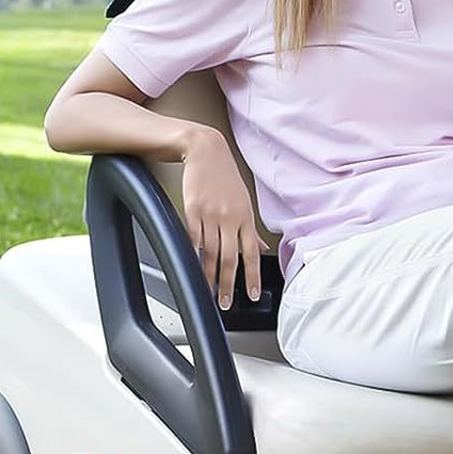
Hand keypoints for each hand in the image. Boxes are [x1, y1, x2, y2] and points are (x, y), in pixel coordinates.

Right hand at [180, 128, 264, 310]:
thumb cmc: (225, 176)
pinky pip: (193, 239)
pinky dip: (193, 256)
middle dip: (227, 284)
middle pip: (229, 258)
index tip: (251, 294)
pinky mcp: (192, 211)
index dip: (251, 276)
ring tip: (209, 292)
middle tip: (225, 303)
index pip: (250, 254)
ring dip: (209, 276)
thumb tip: (260, 248)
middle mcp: (230, 218)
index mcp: (245, 217)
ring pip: (209, 253)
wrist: (205, 151)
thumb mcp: (244, 200)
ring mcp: (210, 215)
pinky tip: (193, 269)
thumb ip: (250, 228)